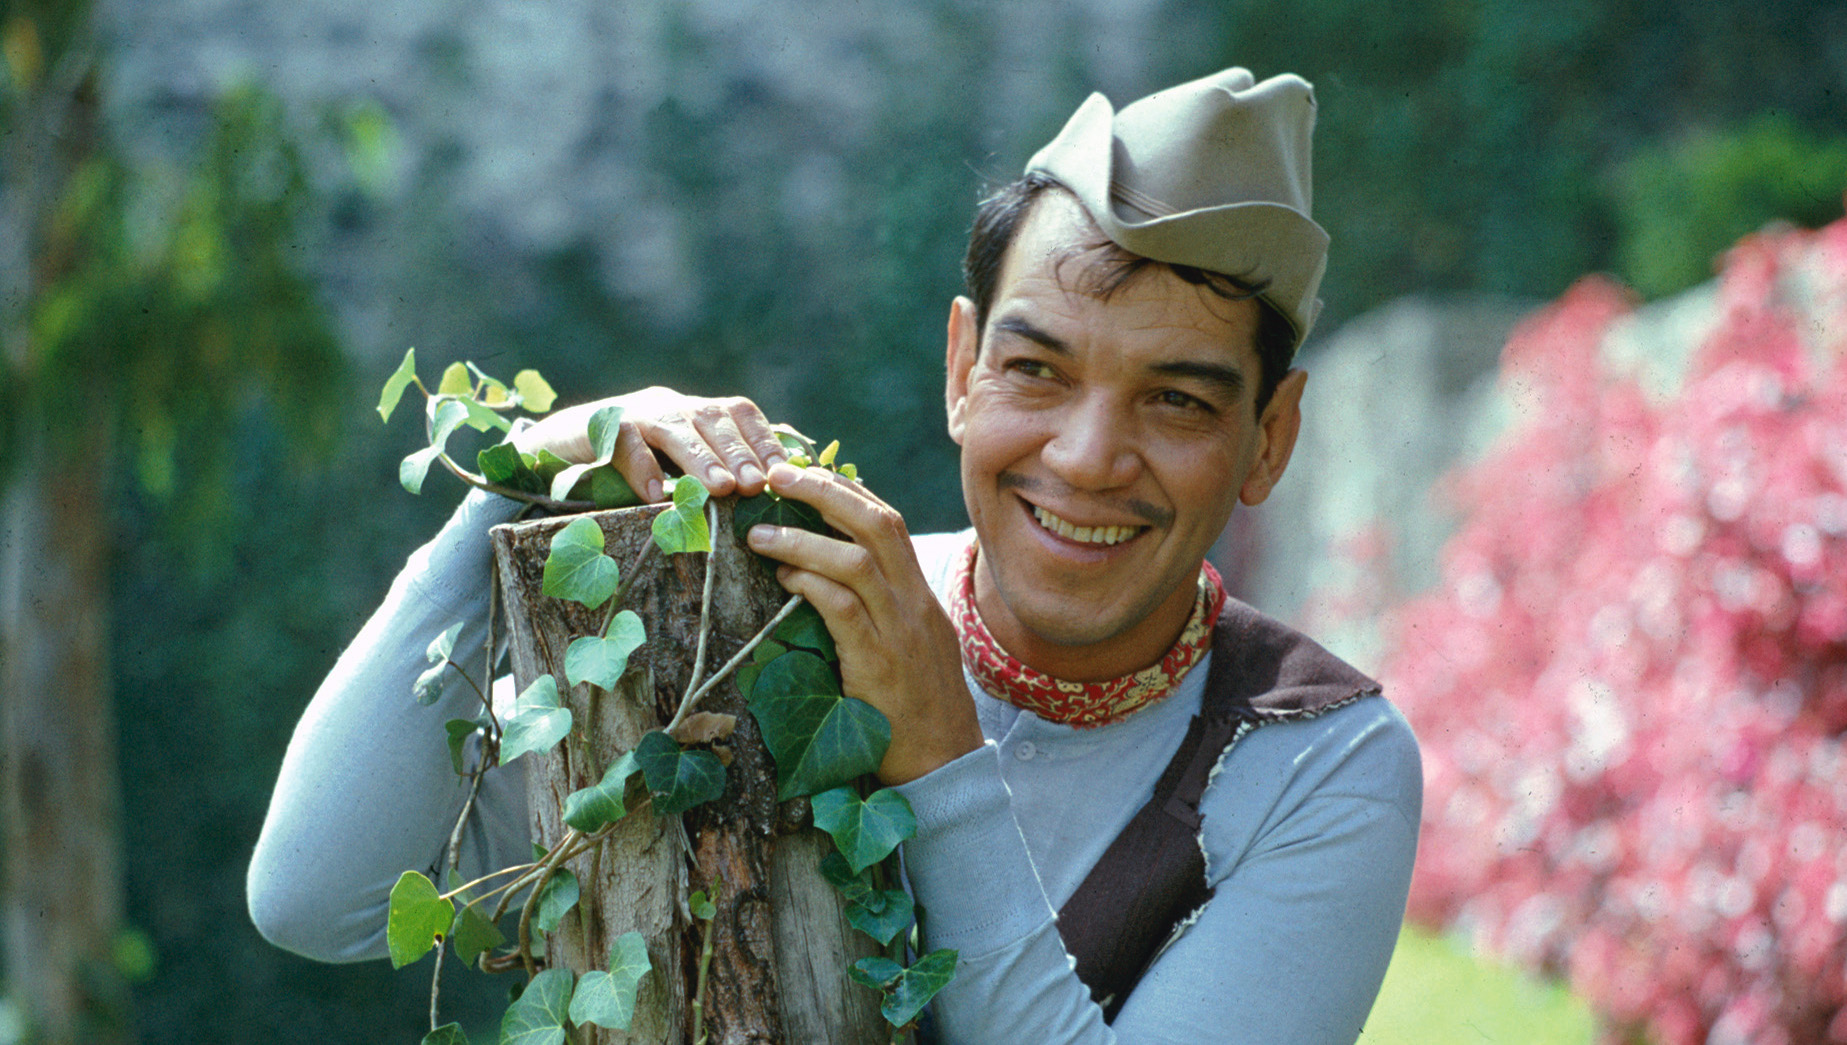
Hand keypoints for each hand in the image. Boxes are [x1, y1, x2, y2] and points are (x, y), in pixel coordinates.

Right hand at [513, 387, 787, 501]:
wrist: (560, 445)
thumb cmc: (629, 464)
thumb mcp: (675, 463)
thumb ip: (713, 470)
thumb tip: (767, 495)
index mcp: (694, 411)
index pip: (740, 414)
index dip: (764, 440)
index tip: (785, 472)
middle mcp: (670, 405)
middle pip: (712, 419)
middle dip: (739, 452)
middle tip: (757, 484)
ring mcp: (634, 412)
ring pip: (674, 429)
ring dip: (700, 458)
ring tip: (720, 488)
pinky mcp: (597, 427)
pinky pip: (622, 443)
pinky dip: (639, 467)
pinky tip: (653, 495)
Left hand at [745, 462, 982, 785]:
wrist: (945, 765)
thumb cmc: (916, 711)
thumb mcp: (910, 647)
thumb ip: (882, 610)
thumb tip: (830, 579)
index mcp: (921, 595)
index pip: (888, 521)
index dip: (845, 490)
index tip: (804, 473)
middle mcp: (916, 604)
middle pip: (878, 523)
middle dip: (825, 490)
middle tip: (776, 475)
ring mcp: (903, 633)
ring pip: (858, 561)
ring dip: (804, 538)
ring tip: (759, 533)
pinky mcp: (882, 666)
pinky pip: (845, 610)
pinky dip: (812, 584)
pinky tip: (784, 577)